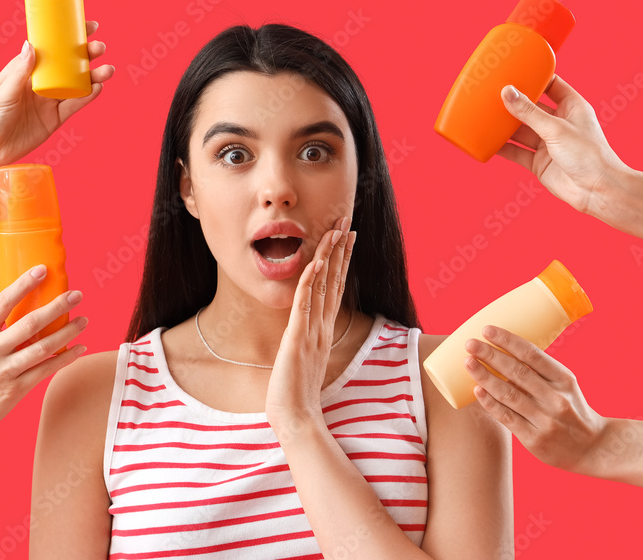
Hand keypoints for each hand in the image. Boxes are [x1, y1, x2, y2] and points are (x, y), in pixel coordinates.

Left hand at [0, 20, 115, 169]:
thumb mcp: (3, 92)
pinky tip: (99, 87)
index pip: (51, 48)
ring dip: (93, 76)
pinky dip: (88, 97)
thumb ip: (20, 72)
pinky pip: (75, 105)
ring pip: (76, 84)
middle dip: (86, 55)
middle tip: (100, 48)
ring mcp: (49, 101)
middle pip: (68, 65)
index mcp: (26, 70)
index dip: (69, 36)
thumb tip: (31, 45)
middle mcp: (41, 83)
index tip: (86, 26)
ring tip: (108, 70)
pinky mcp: (55, 119)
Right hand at [0, 264, 88, 447]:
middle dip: (58, 306)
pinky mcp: (14, 390)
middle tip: (77, 295)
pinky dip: (65, 358)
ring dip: (68, 332)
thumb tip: (3, 292)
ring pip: (43, 347)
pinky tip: (80, 348)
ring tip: (85, 320)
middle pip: (31, 323)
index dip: (24, 283)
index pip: (3, 302)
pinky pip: (45, 370)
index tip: (42, 269)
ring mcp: (2, 371)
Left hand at [266, 215, 355, 432]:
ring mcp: (311, 332)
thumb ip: (304, 344)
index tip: (346, 238)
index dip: (341, 261)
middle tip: (347, 222)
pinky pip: (305, 305)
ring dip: (330, 257)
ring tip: (336, 231)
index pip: (334, 288)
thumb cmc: (295, 395)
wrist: (296, 419)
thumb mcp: (300, 361)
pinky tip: (315, 263)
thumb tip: (302, 334)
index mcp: (321, 331)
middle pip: (335, 280)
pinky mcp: (297, 339)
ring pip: (323, 286)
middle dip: (340, 249)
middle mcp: (321, 327)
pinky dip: (310, 282)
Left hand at [464, 325, 606, 473]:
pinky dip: (490, 402)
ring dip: (485, 376)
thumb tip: (500, 351)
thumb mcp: (564, 385)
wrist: (593, 448)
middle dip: (490, 355)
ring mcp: (545, 420)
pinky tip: (476, 390)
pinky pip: (507, 417)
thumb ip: (539, 372)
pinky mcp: (534, 439)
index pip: (533, 355)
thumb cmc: (570, 408)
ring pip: (509, 394)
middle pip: (517, 372)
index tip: (487, 329)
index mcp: (564, 379)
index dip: (508, 341)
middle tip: (470, 343)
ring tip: (468, 362)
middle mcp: (556, 398)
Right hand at [497, 75, 628, 214]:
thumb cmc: (589, 155)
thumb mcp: (556, 129)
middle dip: (513, 102)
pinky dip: (503, 147)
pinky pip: (517, 152)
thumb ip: (529, 112)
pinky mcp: (539, 162)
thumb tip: (508, 93)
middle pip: (531, 108)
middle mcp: (559, 123)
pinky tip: (487, 141)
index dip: (535, 77)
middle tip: (492, 93)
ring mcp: (548, 143)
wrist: (597, 191)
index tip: (515, 70)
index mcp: (571, 107)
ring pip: (521, 130)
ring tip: (484, 115)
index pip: (552, 85)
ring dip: (505, 125)